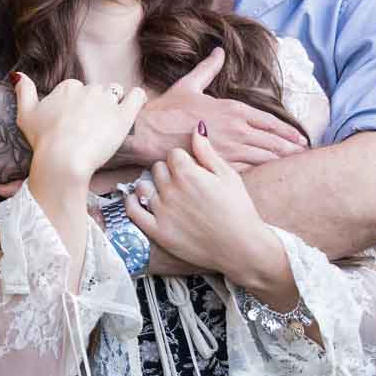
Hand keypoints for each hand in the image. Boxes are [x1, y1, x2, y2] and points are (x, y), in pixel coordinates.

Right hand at [17, 75, 148, 188]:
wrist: (63, 158)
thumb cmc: (43, 140)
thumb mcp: (25, 114)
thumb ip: (24, 90)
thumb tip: (18, 74)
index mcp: (68, 87)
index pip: (77, 89)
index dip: (76, 105)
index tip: (72, 121)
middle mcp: (88, 89)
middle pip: (96, 91)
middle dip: (94, 106)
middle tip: (88, 128)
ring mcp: (107, 101)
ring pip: (115, 94)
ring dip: (112, 106)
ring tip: (106, 125)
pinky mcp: (123, 115)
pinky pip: (137, 97)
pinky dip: (136, 98)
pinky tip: (132, 104)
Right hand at [123, 47, 306, 168]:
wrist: (148, 134)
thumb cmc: (167, 110)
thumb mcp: (189, 84)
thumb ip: (208, 69)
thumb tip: (219, 51)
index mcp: (233, 109)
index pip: (270, 121)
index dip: (288, 131)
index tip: (300, 137)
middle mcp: (237, 130)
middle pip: (274, 141)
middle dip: (291, 148)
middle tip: (304, 153)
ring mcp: (230, 150)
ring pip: (266, 158)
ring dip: (281, 161)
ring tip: (294, 165)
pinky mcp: (220, 166)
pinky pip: (249, 171)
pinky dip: (261, 172)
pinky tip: (268, 175)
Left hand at [123, 128, 285, 288]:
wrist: (243, 248)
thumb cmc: (239, 210)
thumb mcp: (228, 176)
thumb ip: (207, 152)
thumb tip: (197, 127)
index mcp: (188, 173)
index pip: (173, 154)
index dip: (183, 161)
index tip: (192, 170)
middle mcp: (171, 189)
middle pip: (158, 168)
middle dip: (169, 173)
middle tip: (182, 184)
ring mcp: (162, 211)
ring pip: (143, 186)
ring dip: (151, 186)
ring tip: (164, 193)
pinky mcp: (157, 231)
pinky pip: (133, 210)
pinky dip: (132, 202)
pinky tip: (138, 200)